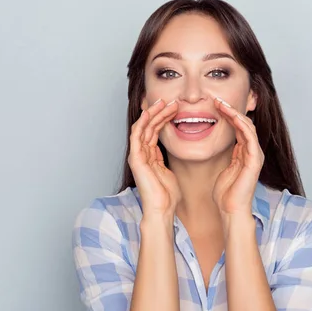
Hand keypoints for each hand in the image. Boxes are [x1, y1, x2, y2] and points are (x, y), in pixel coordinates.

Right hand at [128, 99, 180, 218]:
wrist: (162, 209)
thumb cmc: (167, 196)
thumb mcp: (169, 171)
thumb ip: (165, 160)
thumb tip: (169, 151)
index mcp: (149, 157)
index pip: (154, 132)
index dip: (163, 118)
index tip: (174, 109)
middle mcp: (141, 154)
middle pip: (148, 127)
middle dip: (159, 112)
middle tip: (171, 101)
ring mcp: (137, 156)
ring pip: (143, 127)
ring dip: (153, 113)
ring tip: (164, 102)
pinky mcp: (136, 158)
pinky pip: (137, 135)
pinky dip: (143, 122)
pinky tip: (151, 112)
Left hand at [212, 98, 264, 217]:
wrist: (231, 209)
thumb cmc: (225, 194)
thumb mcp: (224, 168)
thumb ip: (226, 156)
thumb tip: (219, 145)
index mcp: (245, 153)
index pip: (238, 128)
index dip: (228, 115)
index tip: (214, 105)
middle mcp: (252, 152)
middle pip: (244, 124)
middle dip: (231, 110)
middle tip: (216, 100)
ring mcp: (255, 155)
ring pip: (247, 126)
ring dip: (234, 114)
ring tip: (221, 104)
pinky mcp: (254, 160)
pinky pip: (249, 136)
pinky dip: (240, 124)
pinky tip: (231, 116)